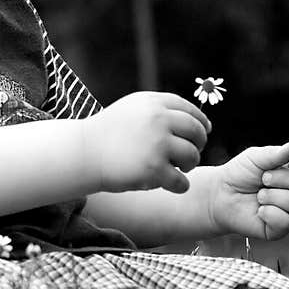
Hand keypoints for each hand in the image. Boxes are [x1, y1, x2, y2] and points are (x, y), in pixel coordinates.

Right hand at [87, 91, 211, 193]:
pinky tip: (174, 185)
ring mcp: (156, 144)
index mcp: (154, 103)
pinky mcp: (153, 169)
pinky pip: (181, 180)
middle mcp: (158, 120)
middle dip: (198, 144)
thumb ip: (161, 110)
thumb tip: (199, 121)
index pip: (191, 110)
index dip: (201, 123)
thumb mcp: (133, 109)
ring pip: (192, 156)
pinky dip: (180, 185)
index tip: (204, 133)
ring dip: (189, 165)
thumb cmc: (108, 133)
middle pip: (196, 132)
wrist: (84, 153)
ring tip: (177, 169)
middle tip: (190, 155)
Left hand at [208, 142, 288, 241]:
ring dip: (274, 197)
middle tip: (263, 179)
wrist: (220, 196)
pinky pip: (286, 222)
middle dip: (282, 178)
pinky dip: (269, 213)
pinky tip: (259, 211)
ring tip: (259, 196)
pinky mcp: (281, 229)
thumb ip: (274, 154)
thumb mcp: (255, 158)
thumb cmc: (239, 174)